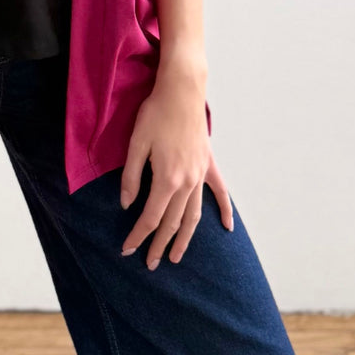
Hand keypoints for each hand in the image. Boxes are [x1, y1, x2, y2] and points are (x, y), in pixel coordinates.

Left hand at [118, 74, 232, 268]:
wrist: (182, 91)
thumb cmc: (155, 113)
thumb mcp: (136, 144)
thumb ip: (131, 177)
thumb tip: (126, 204)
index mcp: (166, 179)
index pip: (150, 217)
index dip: (138, 236)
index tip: (127, 249)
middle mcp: (187, 183)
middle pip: (172, 223)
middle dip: (159, 245)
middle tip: (150, 263)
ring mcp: (200, 175)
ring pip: (194, 216)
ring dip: (185, 238)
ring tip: (177, 256)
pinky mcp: (208, 165)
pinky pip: (219, 192)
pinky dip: (224, 211)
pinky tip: (228, 227)